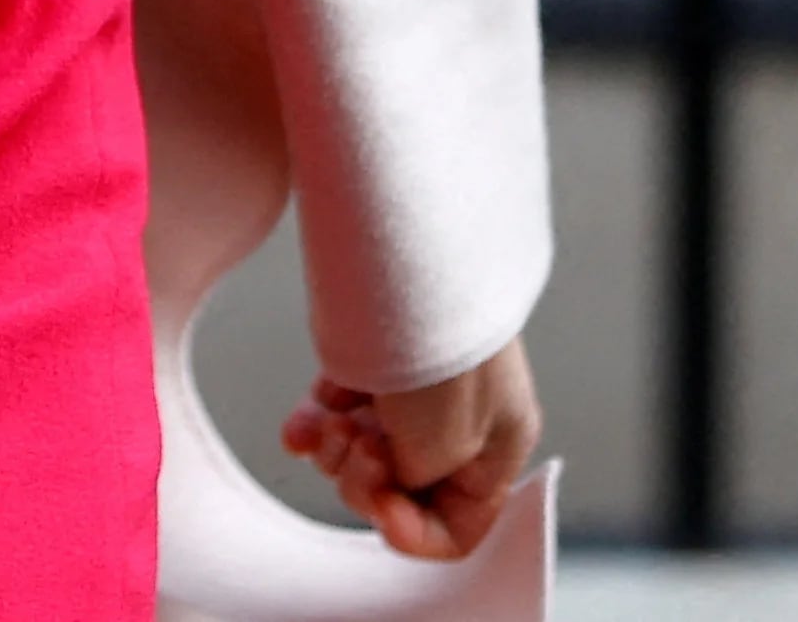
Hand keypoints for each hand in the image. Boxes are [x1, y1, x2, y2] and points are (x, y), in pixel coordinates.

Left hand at [280, 337, 540, 561]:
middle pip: (400, 491)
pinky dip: (315, 424)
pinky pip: (336, 414)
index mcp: (495, 449)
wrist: (406, 265)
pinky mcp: (372, 364)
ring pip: (361, 455)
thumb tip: (390, 478)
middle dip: (366, 480)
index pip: (459, 527)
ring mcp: (411, 393)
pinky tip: (302, 425)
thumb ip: (417, 485)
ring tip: (334, 422)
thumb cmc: (440, 353)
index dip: (414, 533)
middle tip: (363, 447)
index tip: (385, 508)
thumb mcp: (444, 449)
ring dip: (337, 451)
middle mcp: (456, 424)